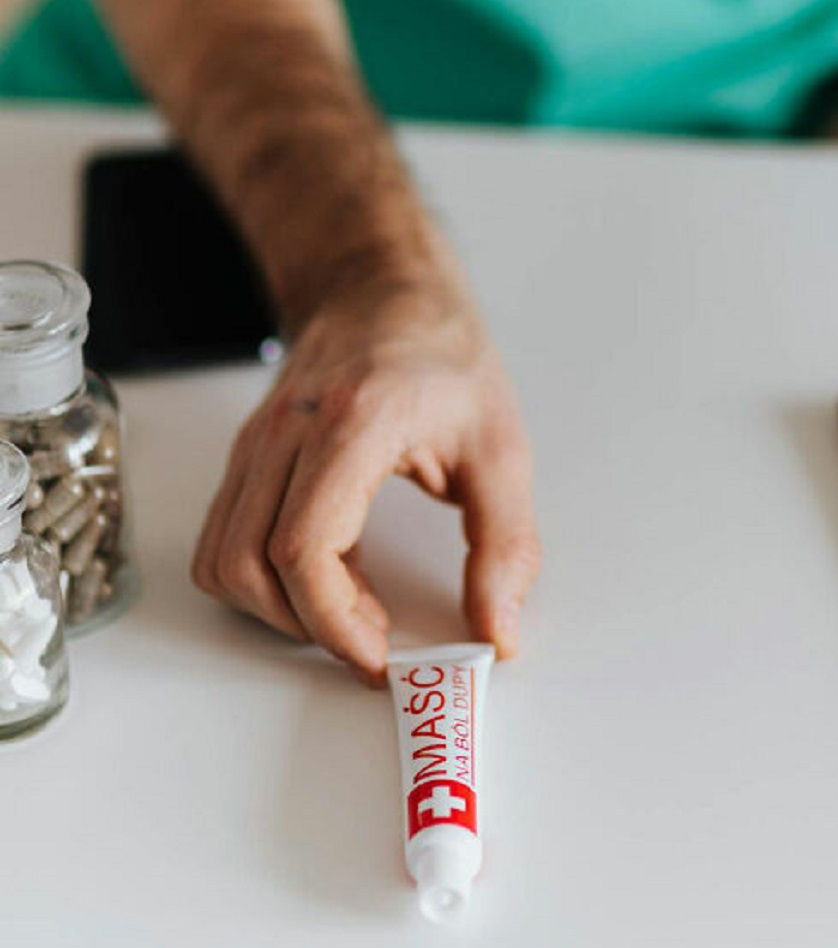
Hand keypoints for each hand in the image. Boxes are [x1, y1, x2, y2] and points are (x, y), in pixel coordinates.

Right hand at [191, 273, 540, 685]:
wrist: (381, 290)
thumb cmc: (442, 355)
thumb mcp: (501, 449)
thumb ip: (505, 545)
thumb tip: (498, 631)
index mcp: (352, 423)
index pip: (304, 547)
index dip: (336, 622)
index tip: (382, 657)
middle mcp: (285, 434)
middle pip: (249, 566)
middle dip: (310, 627)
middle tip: (376, 643)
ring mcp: (256, 446)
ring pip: (223, 561)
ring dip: (280, 610)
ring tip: (354, 611)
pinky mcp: (247, 459)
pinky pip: (227, 540)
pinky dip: (267, 580)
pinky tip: (332, 575)